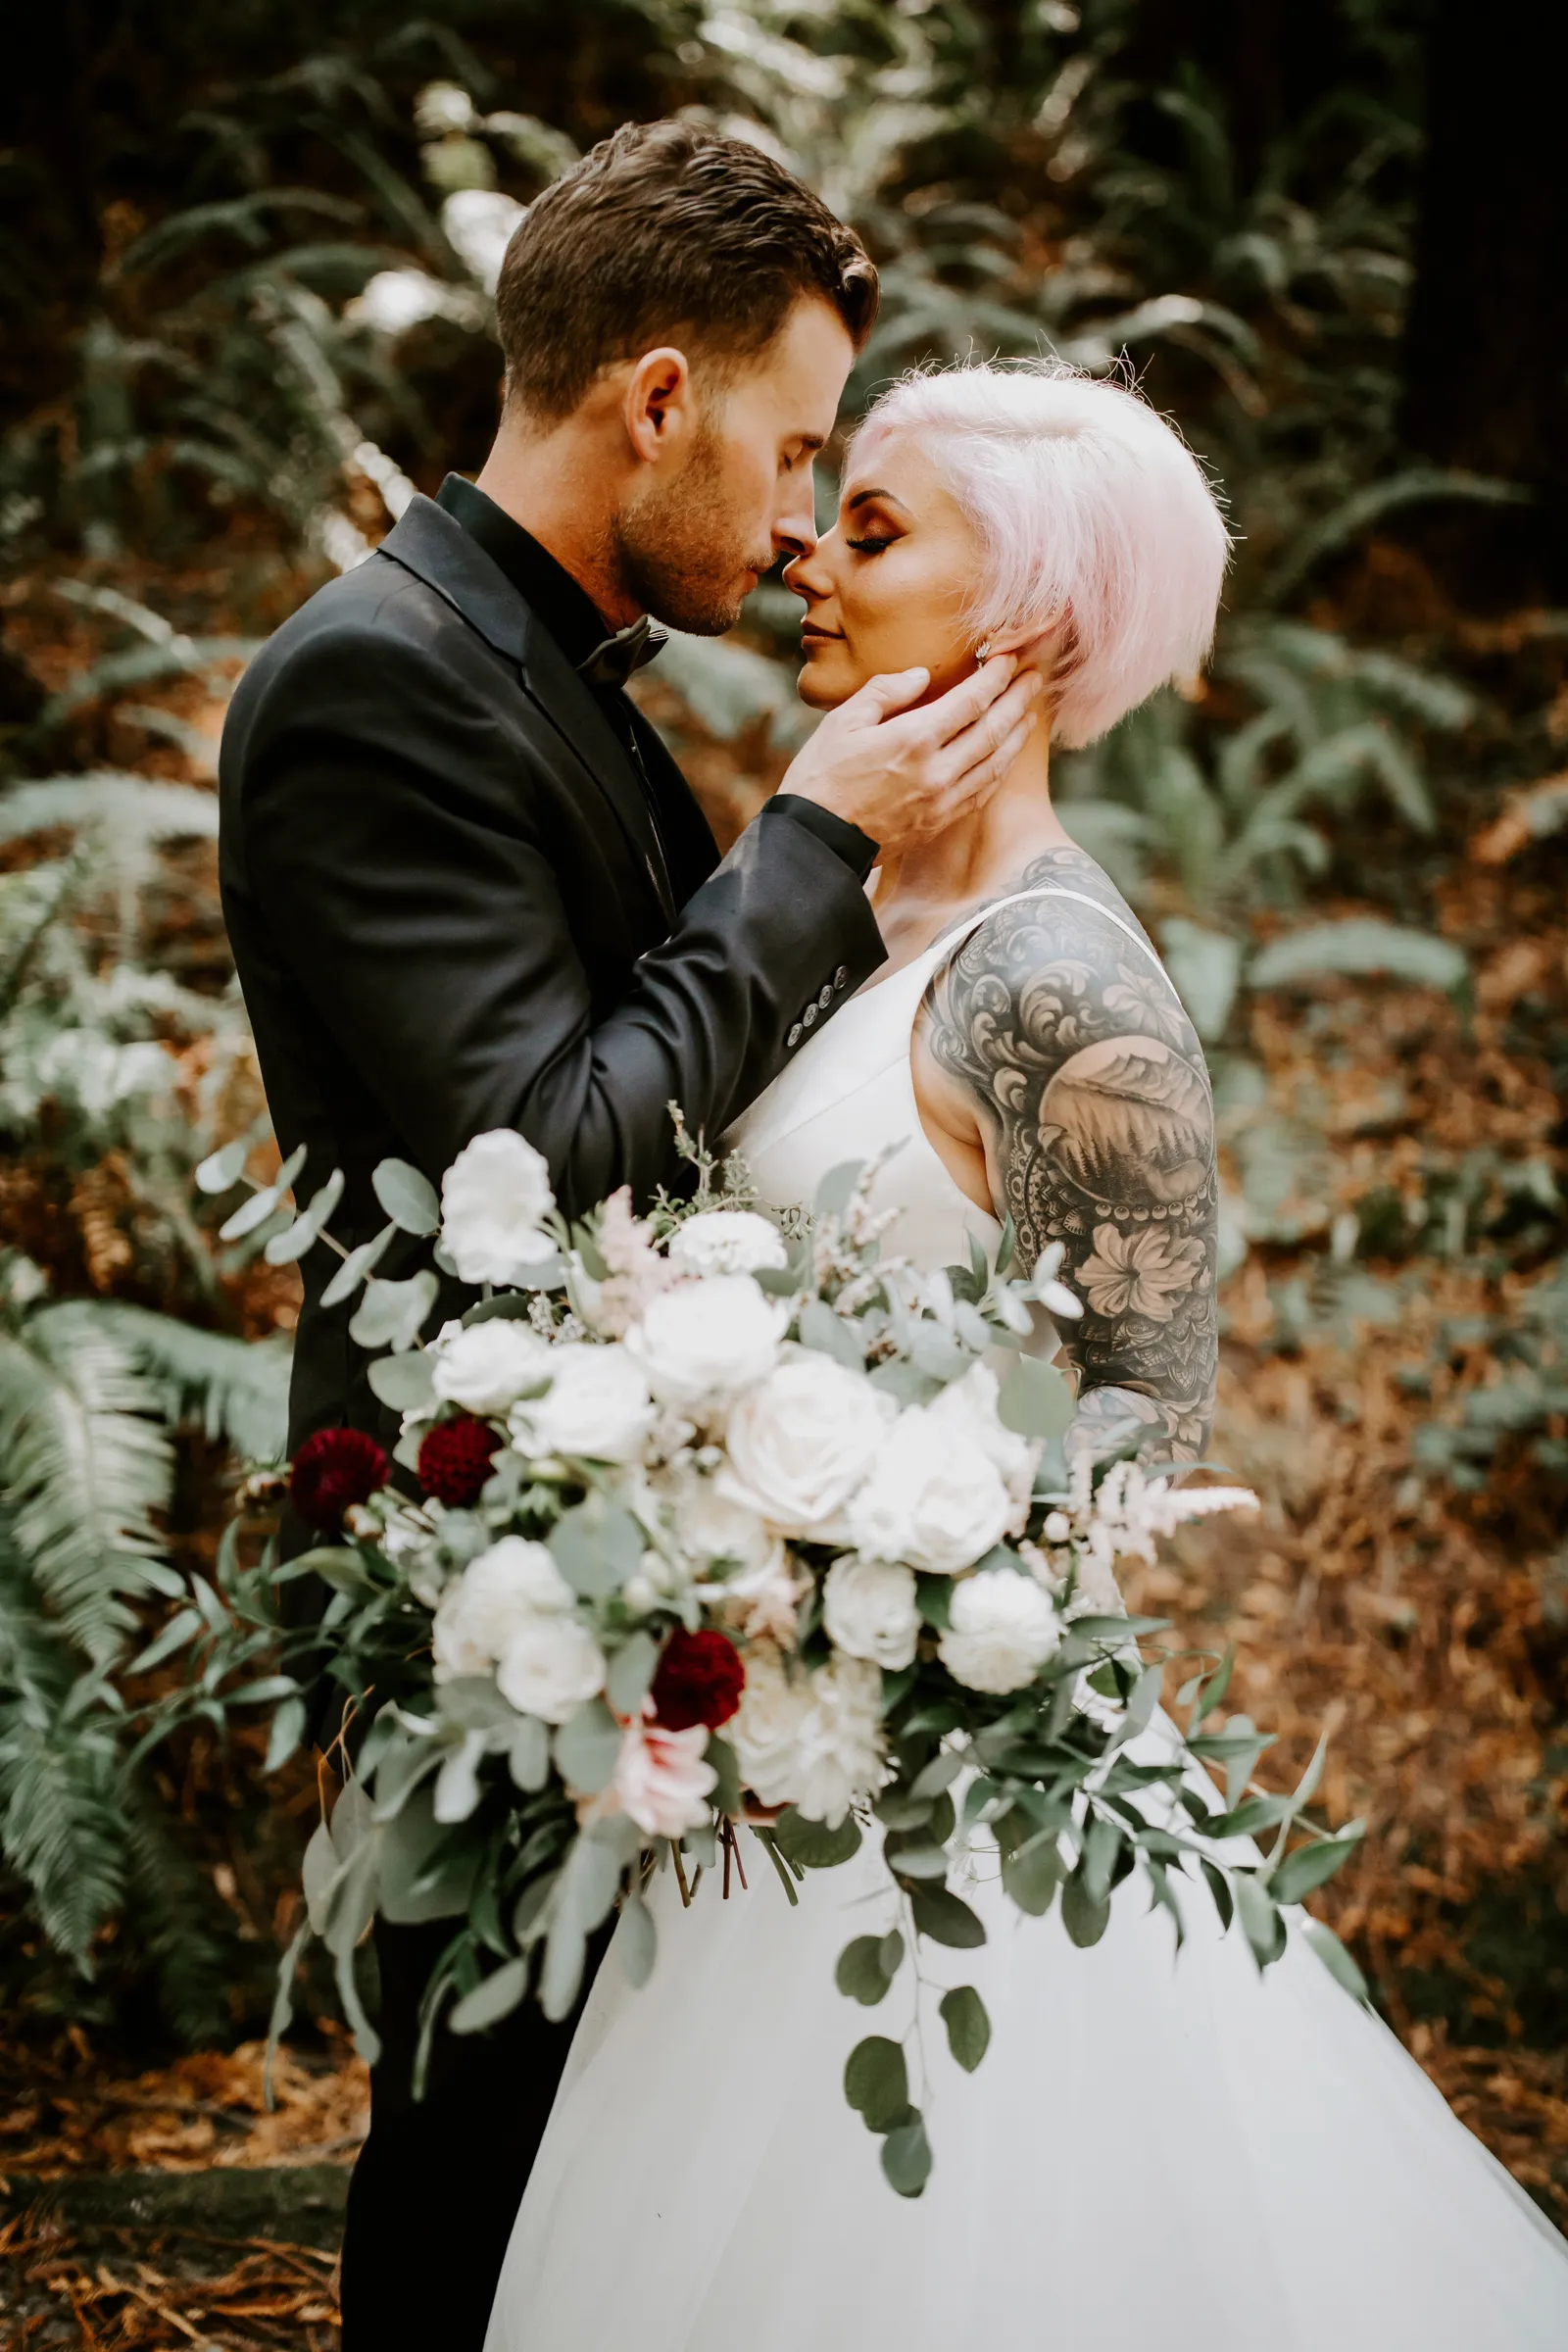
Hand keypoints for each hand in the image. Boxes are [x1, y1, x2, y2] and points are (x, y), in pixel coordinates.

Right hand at [779, 655, 1043, 857]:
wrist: (815, 842)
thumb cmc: (820, 778)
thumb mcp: (841, 722)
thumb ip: (884, 693)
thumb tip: (921, 676)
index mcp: (913, 739)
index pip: (971, 701)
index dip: (994, 677)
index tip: (1008, 658)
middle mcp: (937, 771)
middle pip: (993, 730)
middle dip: (1017, 700)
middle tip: (1034, 679)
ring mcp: (942, 801)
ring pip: (994, 763)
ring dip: (1017, 735)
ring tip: (1030, 713)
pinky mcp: (939, 823)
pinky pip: (982, 792)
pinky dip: (999, 769)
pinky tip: (1005, 756)